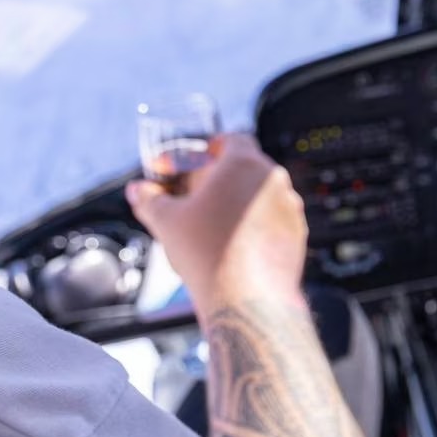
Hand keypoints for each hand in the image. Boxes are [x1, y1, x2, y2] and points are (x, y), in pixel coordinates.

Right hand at [126, 133, 307, 314]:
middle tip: (201, 194)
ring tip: (217, 222)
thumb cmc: (206, 253)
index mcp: (244, 164)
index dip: (215, 147)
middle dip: (225, 177)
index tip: (203, 158)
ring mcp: (290, 207)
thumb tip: (138, 190)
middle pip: (249, 167)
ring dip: (242, 201)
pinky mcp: (298, 233)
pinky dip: (258, 224)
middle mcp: (274, 181)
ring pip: (264, 194)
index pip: (235, 139)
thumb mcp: (167, 221)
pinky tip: (238, 243)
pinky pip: (276, 219)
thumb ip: (150, 199)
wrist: (245, 297)